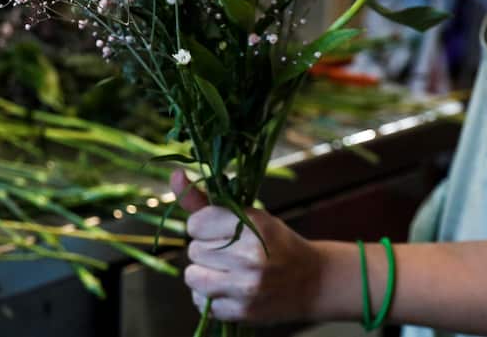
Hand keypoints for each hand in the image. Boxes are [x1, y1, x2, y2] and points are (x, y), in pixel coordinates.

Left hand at [171, 169, 325, 323]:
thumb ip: (206, 201)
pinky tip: (230, 290)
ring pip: (192, 277)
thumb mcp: (249, 216)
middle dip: (206, 250)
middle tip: (229, 253)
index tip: (217, 230)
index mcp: (252, 224)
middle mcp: (249, 255)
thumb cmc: (276, 243)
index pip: (196, 224)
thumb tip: (174, 176)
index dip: (203, 227)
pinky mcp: (243, 311)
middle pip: (194, 250)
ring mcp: (246, 286)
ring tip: (225, 272)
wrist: (313, 281)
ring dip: (203, 274)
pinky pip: (202, 303)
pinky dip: (210, 297)